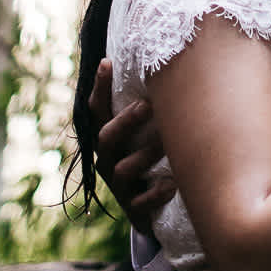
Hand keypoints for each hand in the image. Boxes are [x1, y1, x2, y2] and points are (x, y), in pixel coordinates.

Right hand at [89, 58, 176, 229]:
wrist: (152, 210)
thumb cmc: (153, 159)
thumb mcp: (146, 133)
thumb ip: (152, 105)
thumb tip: (173, 60)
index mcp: (108, 139)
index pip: (97, 111)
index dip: (99, 88)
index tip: (107, 62)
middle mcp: (108, 160)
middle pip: (106, 138)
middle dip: (126, 121)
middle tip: (148, 105)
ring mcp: (119, 187)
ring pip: (123, 169)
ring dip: (145, 154)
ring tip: (167, 142)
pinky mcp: (133, 210)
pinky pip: (140, 203)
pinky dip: (156, 193)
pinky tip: (172, 184)